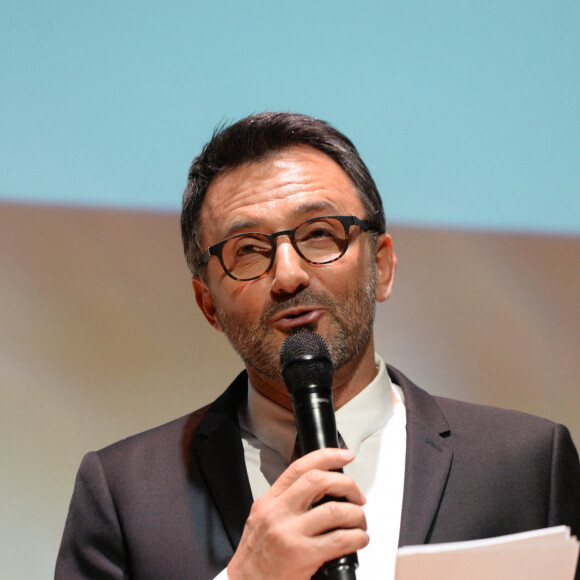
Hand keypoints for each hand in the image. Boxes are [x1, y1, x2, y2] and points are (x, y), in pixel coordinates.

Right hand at [227, 448, 367, 579]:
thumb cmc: (255, 558)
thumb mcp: (262, 520)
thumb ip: (284, 503)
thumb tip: (319, 490)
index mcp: (269, 501)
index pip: (299, 467)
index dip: (326, 456)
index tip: (344, 455)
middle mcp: (278, 512)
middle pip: (318, 481)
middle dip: (347, 484)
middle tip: (357, 496)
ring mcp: (290, 533)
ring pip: (335, 510)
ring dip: (356, 515)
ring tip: (359, 522)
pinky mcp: (302, 555)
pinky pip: (340, 539)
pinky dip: (357, 538)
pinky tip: (358, 540)